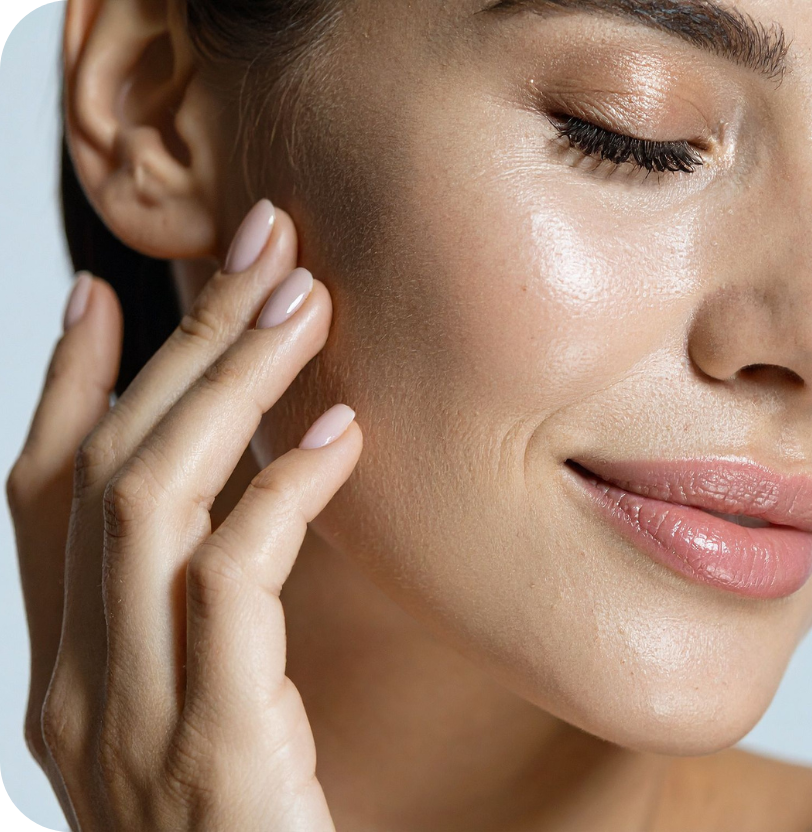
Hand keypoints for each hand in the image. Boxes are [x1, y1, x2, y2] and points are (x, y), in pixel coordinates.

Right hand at [6, 201, 360, 830]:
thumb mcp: (207, 722)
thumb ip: (205, 624)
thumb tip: (242, 503)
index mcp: (70, 679)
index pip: (39, 501)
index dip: (68, 388)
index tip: (103, 290)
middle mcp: (79, 689)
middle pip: (107, 472)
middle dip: (180, 345)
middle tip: (260, 247)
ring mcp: (134, 721)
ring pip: (152, 502)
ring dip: (228, 388)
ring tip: (301, 302)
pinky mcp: (215, 747)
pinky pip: (233, 583)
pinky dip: (280, 494)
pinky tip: (338, 434)